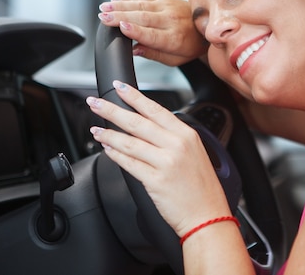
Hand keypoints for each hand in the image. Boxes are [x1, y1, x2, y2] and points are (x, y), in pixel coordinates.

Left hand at [86, 80, 231, 236]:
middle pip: (137, 122)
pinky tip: (107, 149)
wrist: (208, 218)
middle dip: (112, 110)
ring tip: (96, 129)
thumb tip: (146, 128)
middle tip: (95, 103)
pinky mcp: (155, 181)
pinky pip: (129, 163)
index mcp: (186, 135)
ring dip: (109, 134)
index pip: (154, 109)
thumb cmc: (202, 189)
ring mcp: (166, 162)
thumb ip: (174, 138)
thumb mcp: (195, 153)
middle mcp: (177, 145)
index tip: (118, 87)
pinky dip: (115, 155)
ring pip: (129, 142)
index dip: (134, 96)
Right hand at [97, 0, 207, 65]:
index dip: (136, 31)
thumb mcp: (175, 59)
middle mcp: (171, 20)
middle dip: (120, 16)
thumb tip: (134, 49)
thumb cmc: (189, 45)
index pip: (153, 35)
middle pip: (143, 17)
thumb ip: (154, 54)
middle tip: (103, 17)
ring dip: (120, 5)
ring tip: (104, 8)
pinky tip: (114, 0)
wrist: (206, 25)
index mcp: (174, 38)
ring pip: (140, 5)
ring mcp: (167, 6)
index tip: (121, 27)